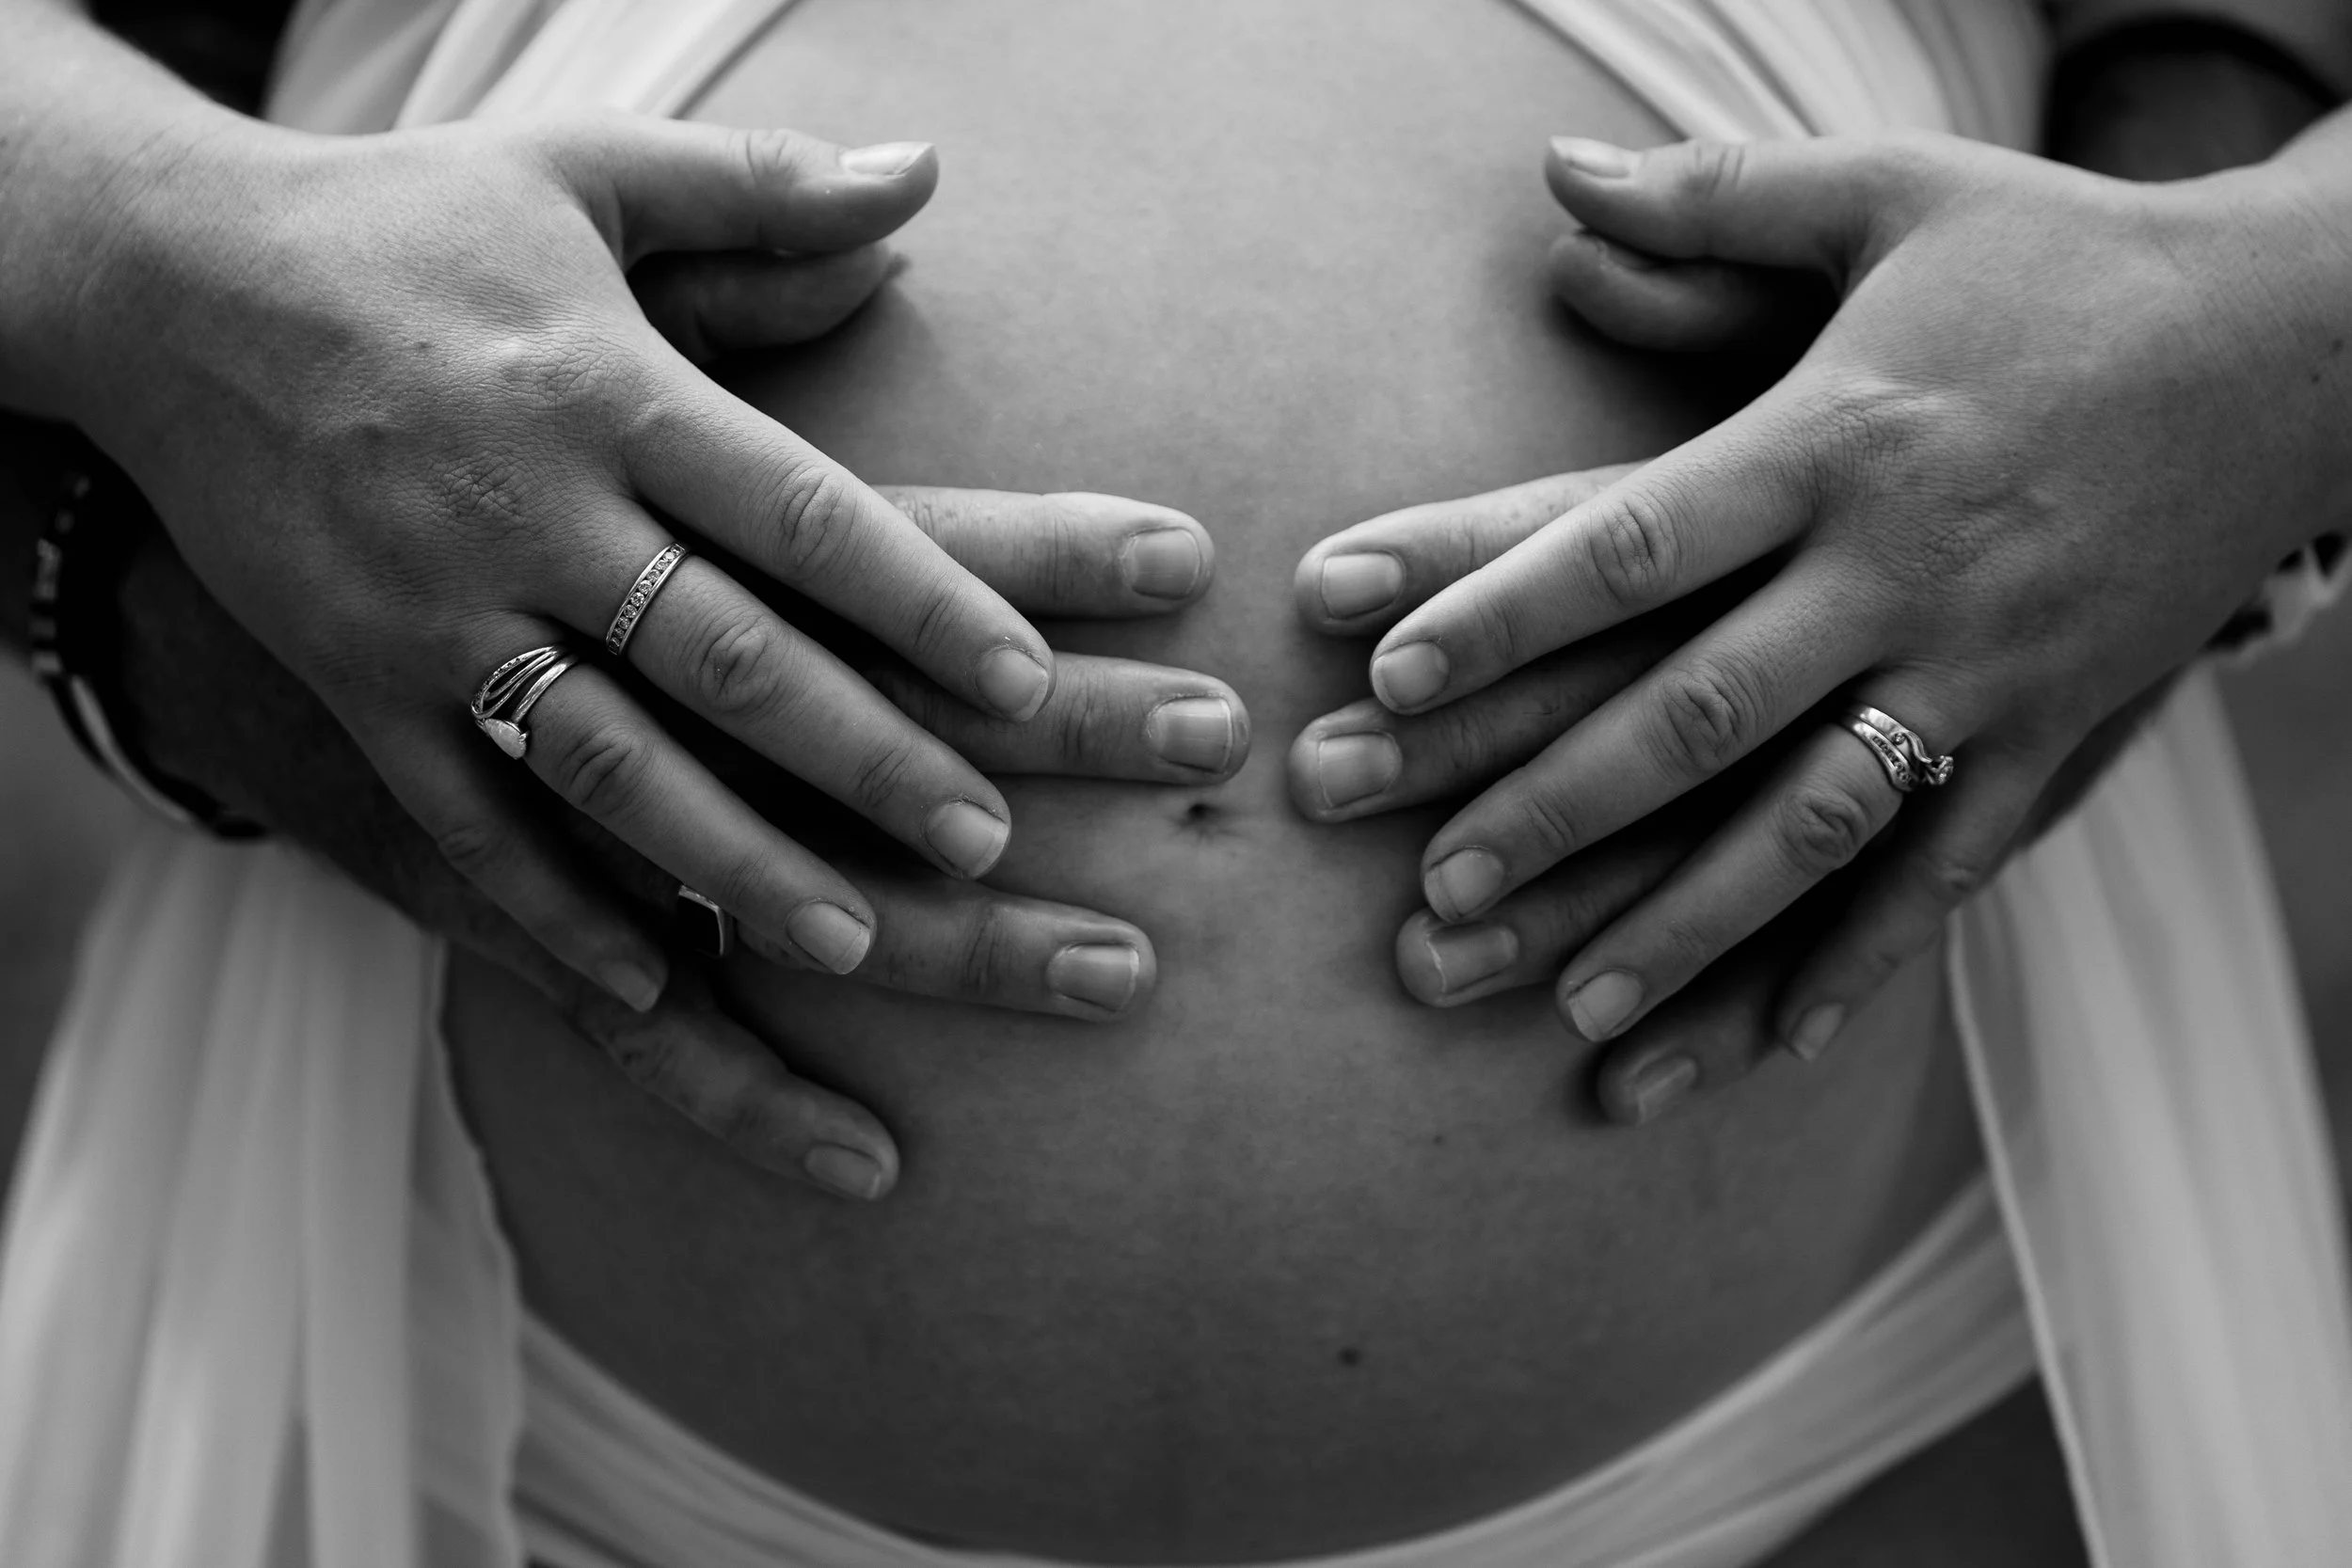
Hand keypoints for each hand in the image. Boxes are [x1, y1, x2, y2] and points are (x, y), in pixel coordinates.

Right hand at [39, 99, 1082, 1014]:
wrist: (163, 282)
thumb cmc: (408, 231)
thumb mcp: (583, 171)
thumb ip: (759, 189)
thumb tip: (924, 178)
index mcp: (609, 387)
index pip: (803, 513)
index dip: (924, 600)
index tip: (1029, 683)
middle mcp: (530, 509)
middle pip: (727, 656)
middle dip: (862, 755)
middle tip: (987, 841)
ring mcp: (436, 611)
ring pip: (606, 763)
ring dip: (731, 861)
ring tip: (853, 942)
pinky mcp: (360, 683)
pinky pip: (463, 820)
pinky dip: (552, 908)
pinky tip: (654, 989)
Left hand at [1331, 124, 2351, 1062]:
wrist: (2301, 341)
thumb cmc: (2063, 261)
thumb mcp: (1894, 192)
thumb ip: (1716, 195)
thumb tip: (1550, 171)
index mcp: (1834, 437)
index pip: (1636, 540)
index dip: (1504, 610)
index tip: (1385, 675)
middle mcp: (1899, 567)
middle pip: (1698, 708)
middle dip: (1557, 809)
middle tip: (1435, 898)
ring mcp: (1984, 666)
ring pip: (1813, 823)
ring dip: (1690, 925)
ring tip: (1576, 1013)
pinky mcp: (2056, 731)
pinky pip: (1953, 869)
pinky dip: (1865, 957)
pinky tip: (1778, 1041)